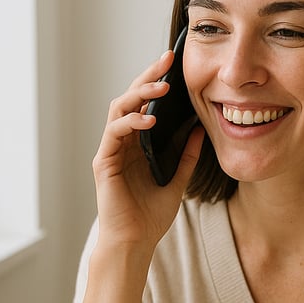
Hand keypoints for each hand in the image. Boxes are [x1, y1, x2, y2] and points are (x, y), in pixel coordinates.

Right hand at [92, 51, 203, 253]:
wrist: (135, 242)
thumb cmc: (151, 216)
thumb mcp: (178, 180)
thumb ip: (187, 156)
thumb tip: (200, 129)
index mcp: (138, 144)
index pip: (145, 105)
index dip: (157, 83)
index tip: (175, 64)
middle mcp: (122, 142)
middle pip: (131, 99)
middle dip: (148, 77)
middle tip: (167, 60)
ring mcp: (111, 150)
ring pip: (119, 109)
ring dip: (139, 95)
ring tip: (161, 87)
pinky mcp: (103, 162)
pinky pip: (114, 132)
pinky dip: (131, 122)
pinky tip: (150, 119)